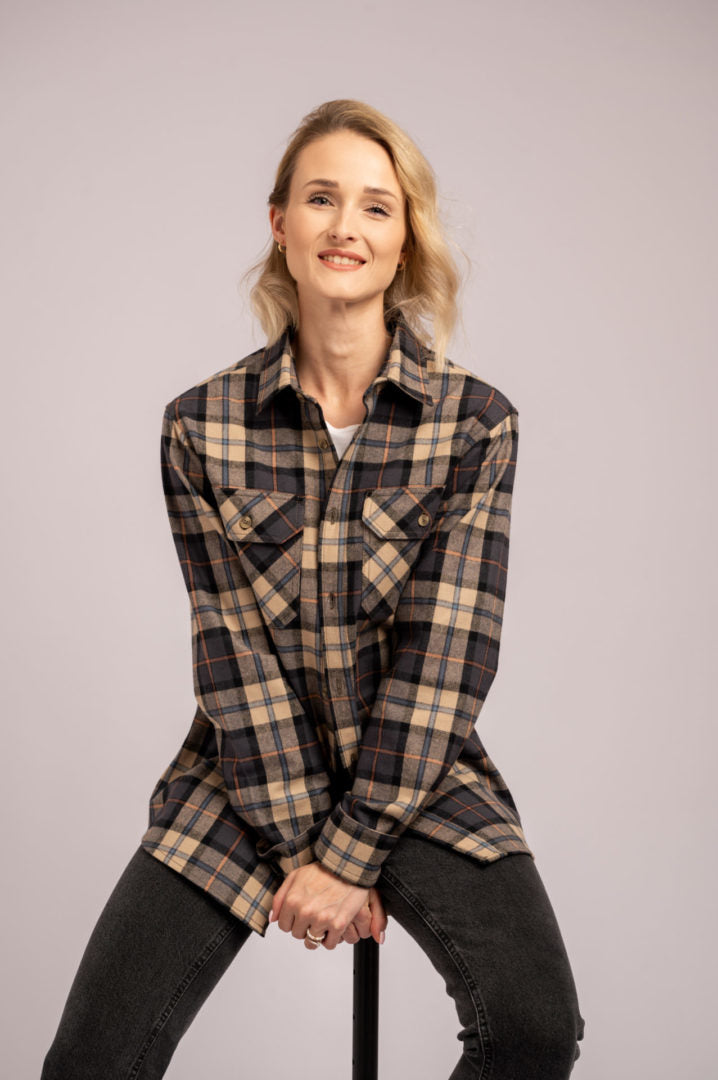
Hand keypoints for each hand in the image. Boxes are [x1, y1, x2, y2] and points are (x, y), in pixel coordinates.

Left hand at [268, 861, 386, 950]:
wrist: (349, 866)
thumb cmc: (323, 870)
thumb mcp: (296, 876)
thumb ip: (280, 897)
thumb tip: (273, 918)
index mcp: (293, 900)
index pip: (283, 926)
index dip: (292, 921)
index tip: (300, 916)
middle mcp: (305, 911)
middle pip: (297, 935)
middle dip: (304, 927)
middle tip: (314, 916)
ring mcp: (321, 919)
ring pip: (312, 942)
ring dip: (317, 935)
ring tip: (323, 922)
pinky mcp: (338, 925)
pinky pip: (329, 945)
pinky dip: (331, 939)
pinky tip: (332, 927)